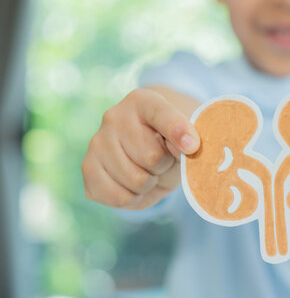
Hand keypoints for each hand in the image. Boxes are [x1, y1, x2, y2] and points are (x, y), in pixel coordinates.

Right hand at [82, 88, 200, 209]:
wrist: (147, 156)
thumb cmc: (170, 144)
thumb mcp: (186, 139)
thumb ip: (188, 139)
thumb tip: (187, 145)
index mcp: (143, 101)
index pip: (162, 115)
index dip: (179, 131)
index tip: (192, 145)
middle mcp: (114, 116)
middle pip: (152, 157)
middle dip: (163, 166)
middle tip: (161, 161)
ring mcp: (97, 141)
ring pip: (135, 180)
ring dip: (149, 184)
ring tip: (147, 172)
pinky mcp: (87, 168)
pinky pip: (117, 197)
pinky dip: (132, 198)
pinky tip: (132, 185)